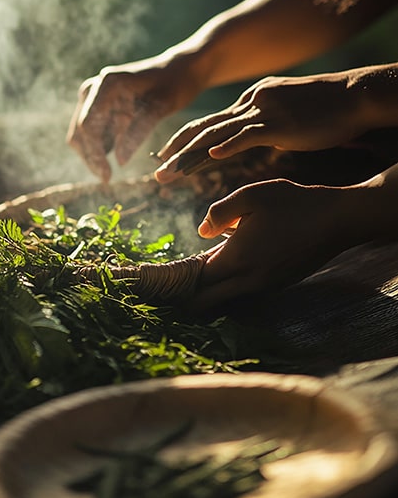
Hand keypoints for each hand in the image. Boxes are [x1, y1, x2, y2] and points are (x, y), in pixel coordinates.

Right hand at [66, 58, 193, 181]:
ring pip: (83, 133)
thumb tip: (119, 161)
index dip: (94, 153)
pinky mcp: (99, 105)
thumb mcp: (162, 107)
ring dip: (95, 152)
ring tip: (112, 168)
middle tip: (107, 179)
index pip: (88, 125)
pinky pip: (94, 131)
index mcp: (107, 85)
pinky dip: (102, 145)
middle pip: (80, 131)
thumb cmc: (174, 84)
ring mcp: (94, 96)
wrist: (179, 69)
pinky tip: (120, 150)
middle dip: (91, 156)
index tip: (106, 176)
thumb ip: (139, 131)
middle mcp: (94, 88)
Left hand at [155, 72, 367, 183]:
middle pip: (204, 128)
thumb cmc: (325, 110)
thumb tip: (259, 137)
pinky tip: (211, 157)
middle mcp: (250, 103)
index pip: (209, 123)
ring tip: (169, 172)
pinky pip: (248, 136)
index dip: (184, 141)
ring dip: (189, 155)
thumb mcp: (286, 116)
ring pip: (217, 133)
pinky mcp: (280, 123)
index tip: (164, 157)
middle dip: (176, 150)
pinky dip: (227, 146)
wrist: (353, 96)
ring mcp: (263, 112)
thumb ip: (268, 125)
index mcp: (249, 101)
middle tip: (155, 170)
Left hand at [190, 177, 370, 308]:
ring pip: (227, 300)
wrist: (336, 220)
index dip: (178, 280)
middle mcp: (250, 281)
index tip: (163, 277)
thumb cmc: (292, 203)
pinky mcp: (278, 286)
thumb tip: (201, 232)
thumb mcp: (250, 195)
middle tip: (173, 287)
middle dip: (188, 297)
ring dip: (210, 293)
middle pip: (208, 302)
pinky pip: (245, 294)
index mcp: (237, 259)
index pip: (196, 282)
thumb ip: (219, 213)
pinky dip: (230, 288)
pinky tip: (226, 270)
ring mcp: (266, 287)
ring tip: (195, 279)